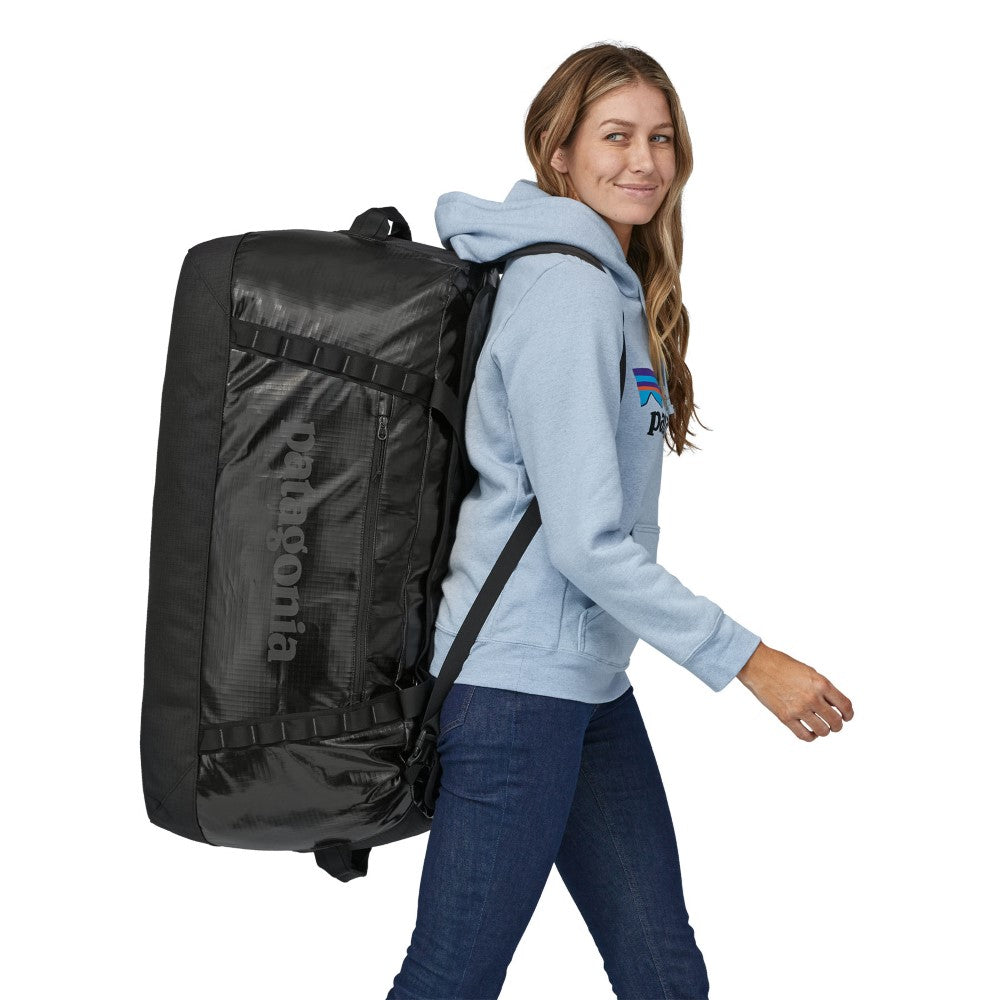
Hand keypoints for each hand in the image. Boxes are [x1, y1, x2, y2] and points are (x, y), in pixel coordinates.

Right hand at [736, 641, 852, 740]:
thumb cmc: (781, 665)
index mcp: (821, 683)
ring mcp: (799, 709)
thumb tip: (832, 704)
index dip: (848, 714)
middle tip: (835, 725)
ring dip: (825, 731)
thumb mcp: (808, 671)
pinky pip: (805, 735)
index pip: (845, 705)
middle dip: (837, 725)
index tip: (847, 717)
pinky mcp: (785, 717)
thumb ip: (822, 687)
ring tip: (821, 727)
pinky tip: (810, 731)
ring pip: (823, 730)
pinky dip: (811, 736)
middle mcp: (812, 697)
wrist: (758, 665)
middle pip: (835, 721)